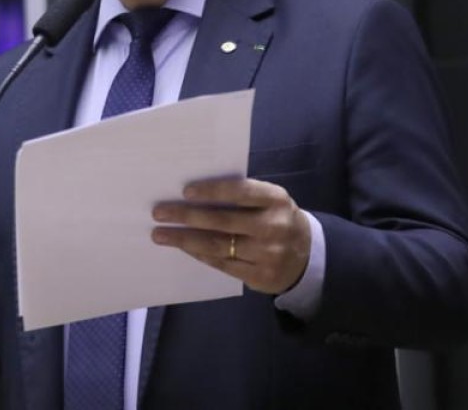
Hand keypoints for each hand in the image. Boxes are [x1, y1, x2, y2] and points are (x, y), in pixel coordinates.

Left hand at [151, 177, 311, 293]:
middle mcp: (273, 226)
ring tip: (161, 234)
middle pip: (223, 221)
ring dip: (185, 239)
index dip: (213, 191)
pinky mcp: (260, 276)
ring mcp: (267, 254)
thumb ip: (243, 196)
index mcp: (276, 199)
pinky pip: (222, 264)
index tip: (185, 191)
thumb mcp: (270, 201)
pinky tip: (183, 247)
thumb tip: (195, 194)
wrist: (307, 255)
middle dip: (187, 216)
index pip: (241, 192)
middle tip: (159, 213)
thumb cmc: (278, 218)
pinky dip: (199, 254)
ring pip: (218, 246)